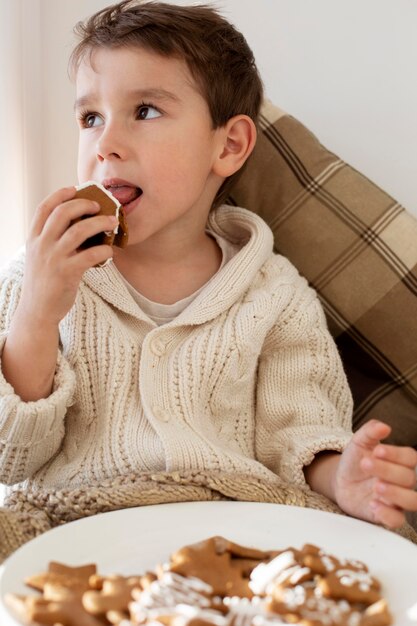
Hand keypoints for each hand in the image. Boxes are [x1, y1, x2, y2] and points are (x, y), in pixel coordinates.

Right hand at [19, 186, 116, 327]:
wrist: (38, 311)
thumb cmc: (44, 282)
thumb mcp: (40, 256)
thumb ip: (53, 240)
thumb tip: (80, 224)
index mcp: (34, 238)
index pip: (44, 208)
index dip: (60, 194)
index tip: (74, 188)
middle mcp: (41, 245)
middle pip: (62, 212)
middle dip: (83, 204)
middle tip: (99, 206)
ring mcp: (54, 258)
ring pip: (79, 230)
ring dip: (100, 223)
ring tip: (113, 222)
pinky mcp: (67, 273)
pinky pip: (91, 255)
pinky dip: (104, 250)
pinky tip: (110, 251)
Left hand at [334, 420, 416, 527]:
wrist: (340, 481)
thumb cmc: (355, 461)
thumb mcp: (359, 443)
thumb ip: (370, 432)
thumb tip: (383, 427)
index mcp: (400, 462)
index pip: (410, 458)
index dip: (396, 454)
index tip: (377, 450)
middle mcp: (402, 482)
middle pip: (408, 478)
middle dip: (387, 470)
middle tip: (365, 464)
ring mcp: (396, 500)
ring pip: (411, 501)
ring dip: (396, 494)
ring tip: (376, 486)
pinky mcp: (385, 515)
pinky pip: (396, 520)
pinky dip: (388, 514)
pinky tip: (373, 504)